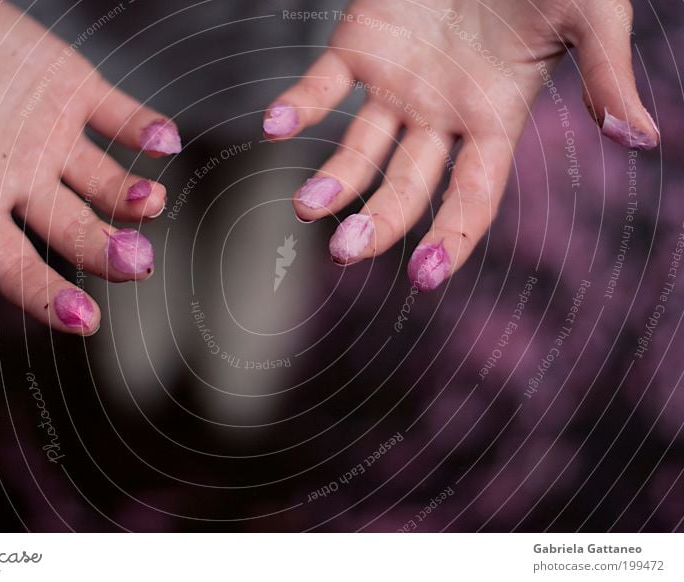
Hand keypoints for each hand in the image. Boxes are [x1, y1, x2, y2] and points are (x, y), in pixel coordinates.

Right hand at [0, 0, 180, 333]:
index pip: (14, 265)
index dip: (47, 296)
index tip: (84, 321)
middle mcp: (24, 181)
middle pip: (75, 231)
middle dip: (105, 251)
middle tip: (136, 263)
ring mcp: (54, 139)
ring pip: (106, 181)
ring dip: (132, 197)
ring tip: (152, 201)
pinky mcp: (75, 93)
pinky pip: (120, 118)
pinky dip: (146, 130)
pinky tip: (164, 142)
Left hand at [264, 0, 657, 290]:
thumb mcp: (589, 14)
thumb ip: (606, 75)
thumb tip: (642, 138)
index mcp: (493, 119)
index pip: (471, 196)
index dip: (450, 238)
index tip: (422, 277)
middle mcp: (438, 115)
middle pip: (406, 185)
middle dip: (379, 221)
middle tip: (345, 251)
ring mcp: (396, 85)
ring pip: (359, 147)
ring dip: (333, 179)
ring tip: (306, 207)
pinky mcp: (360, 46)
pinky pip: (322, 84)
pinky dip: (297, 104)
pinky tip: (273, 126)